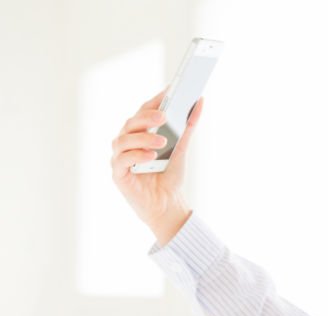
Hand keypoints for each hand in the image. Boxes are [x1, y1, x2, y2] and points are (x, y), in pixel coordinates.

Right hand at [110, 87, 204, 246]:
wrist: (167, 205)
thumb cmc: (170, 176)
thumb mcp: (182, 148)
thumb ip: (188, 126)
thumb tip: (200, 102)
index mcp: (140, 132)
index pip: (144, 110)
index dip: (155, 100)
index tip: (169, 89)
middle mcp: (127, 142)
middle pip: (131, 123)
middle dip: (147, 117)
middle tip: (164, 116)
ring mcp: (120, 157)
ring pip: (123, 140)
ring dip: (143, 138)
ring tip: (162, 141)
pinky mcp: (118, 174)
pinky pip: (122, 160)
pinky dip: (136, 156)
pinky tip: (151, 156)